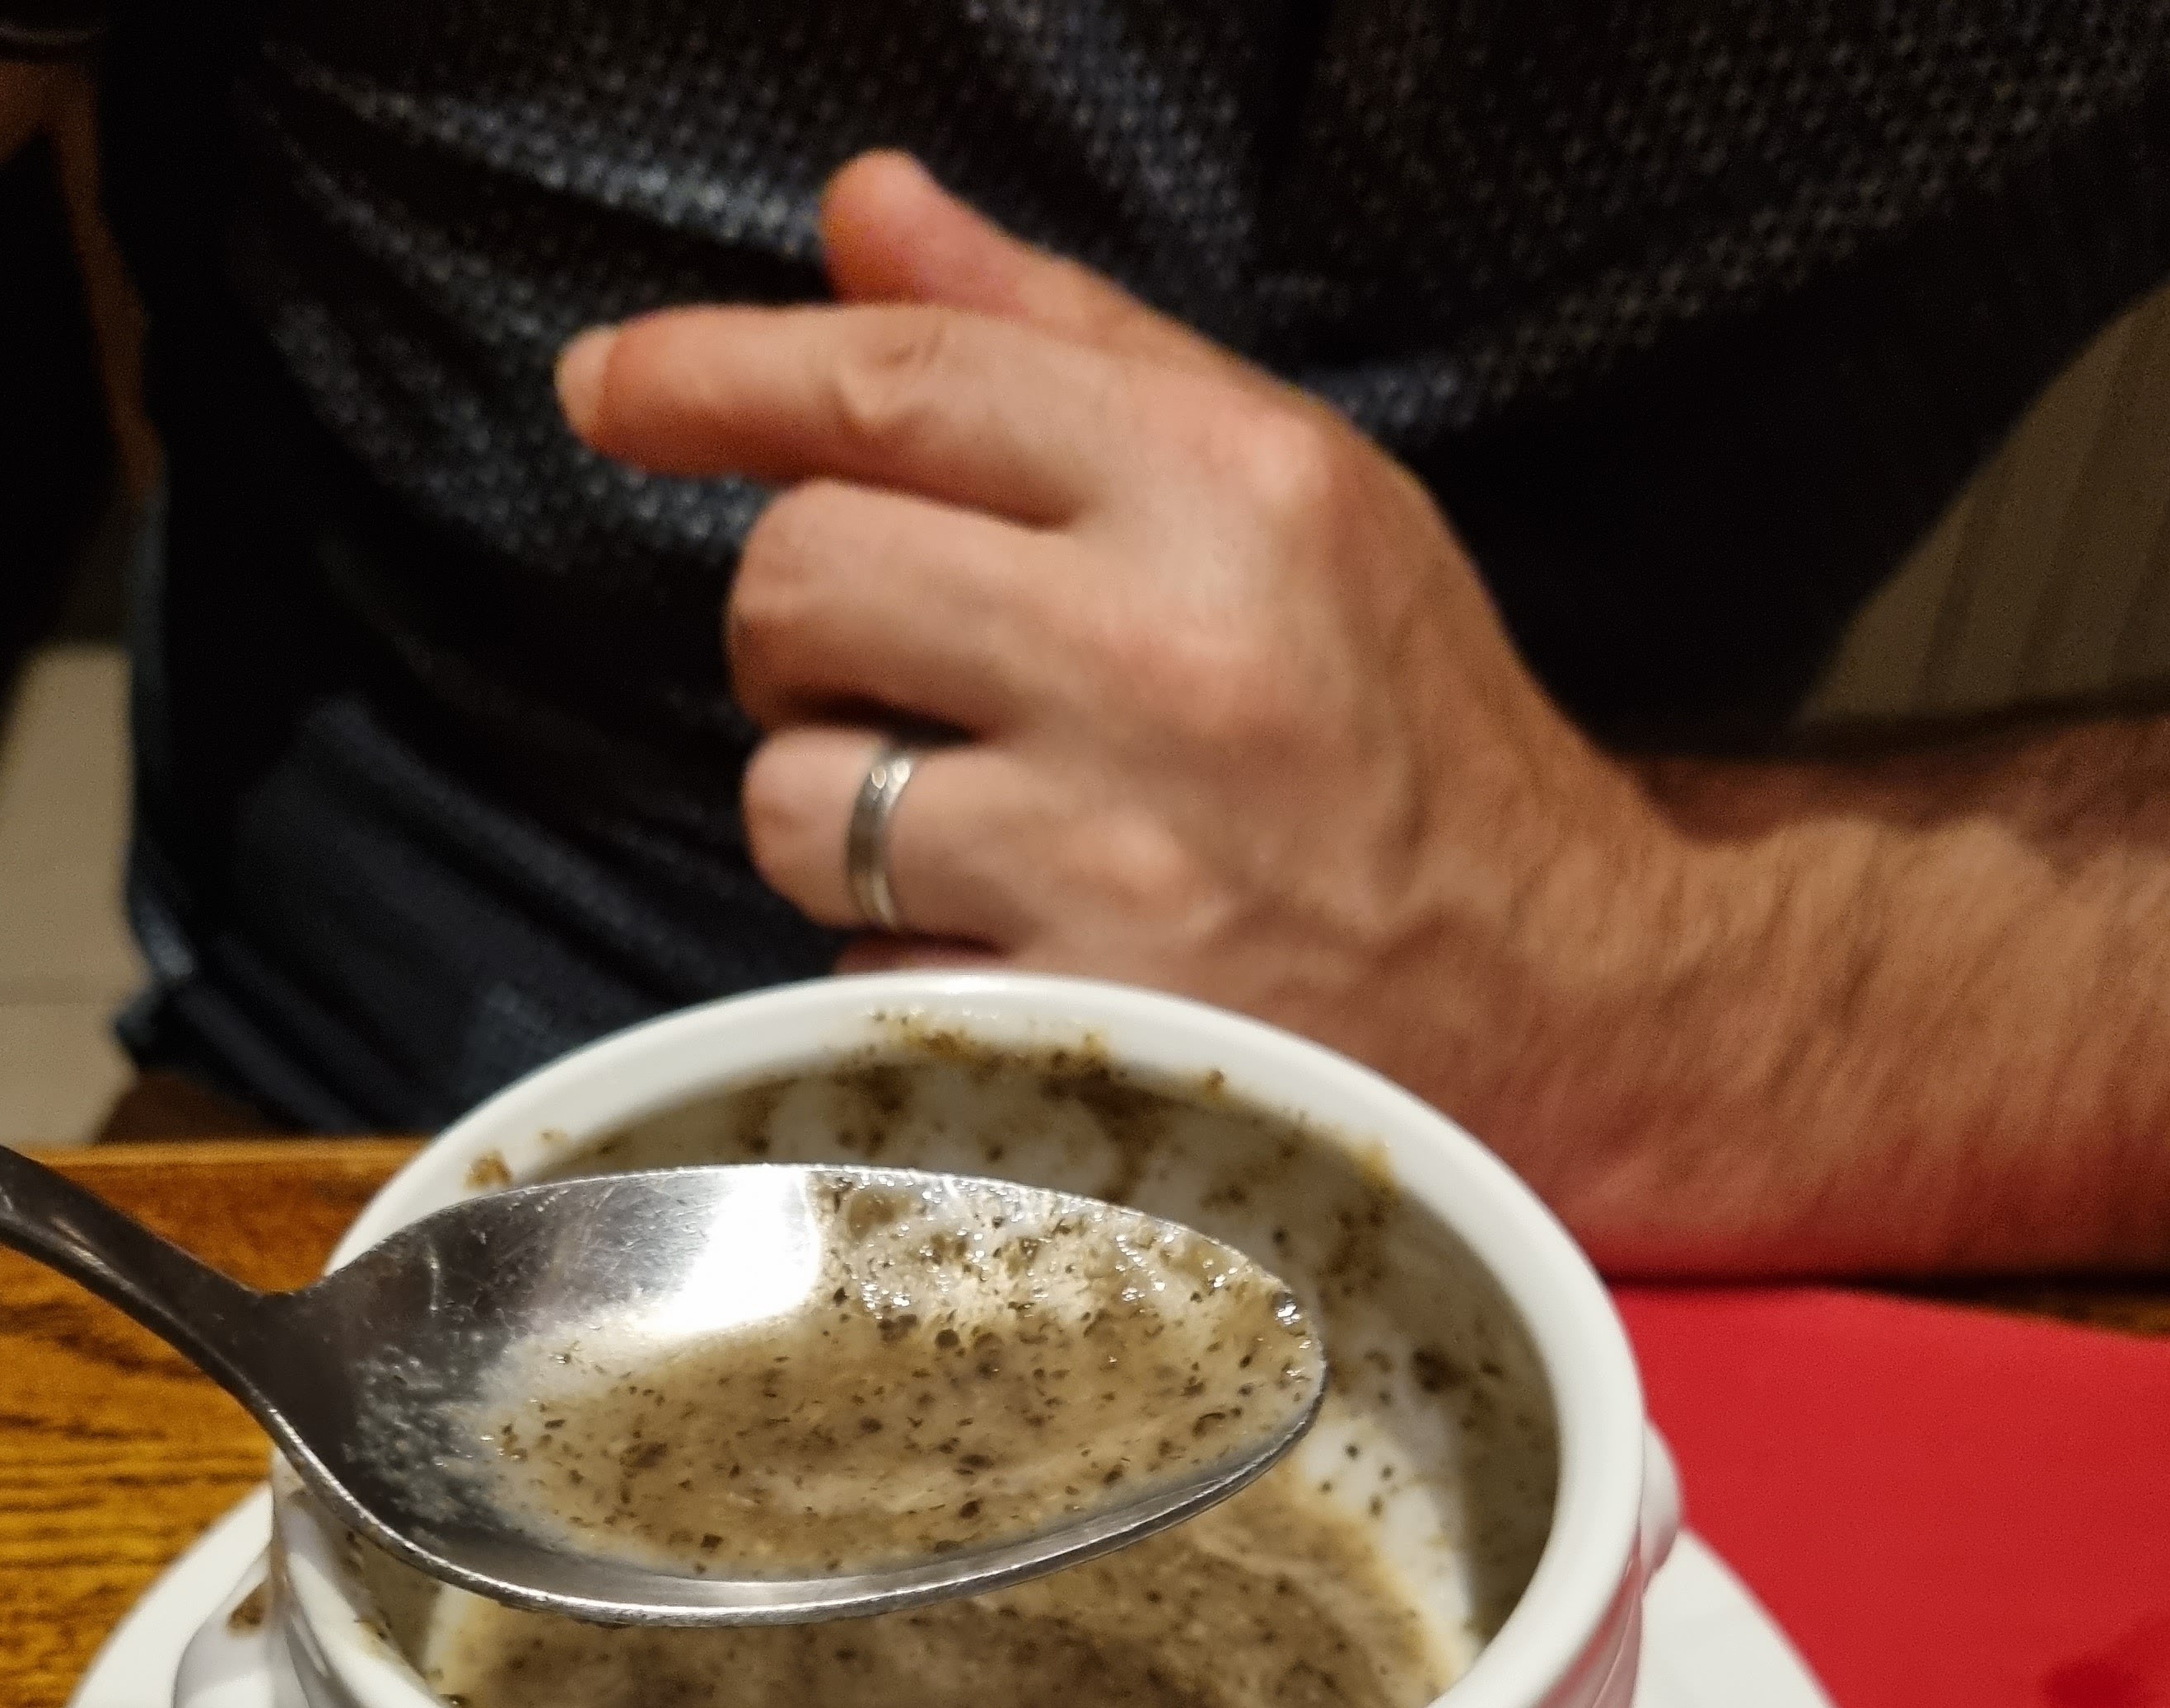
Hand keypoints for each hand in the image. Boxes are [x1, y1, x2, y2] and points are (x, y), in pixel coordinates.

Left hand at [558, 156, 2169, 1270]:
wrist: (1557, 1005)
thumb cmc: (1409, 741)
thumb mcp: (1293, 497)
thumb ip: (1070, 351)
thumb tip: (864, 214)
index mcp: (1230, 491)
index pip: (902, 386)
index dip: (720, 374)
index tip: (612, 387)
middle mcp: (1170, 662)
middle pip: (801, 578)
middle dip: (793, 626)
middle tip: (881, 671)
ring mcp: (1118, 865)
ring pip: (799, 797)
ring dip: (833, 812)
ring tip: (964, 830)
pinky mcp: (1079, 1031)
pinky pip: (860, 970)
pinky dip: (901, 961)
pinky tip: (1018, 952)